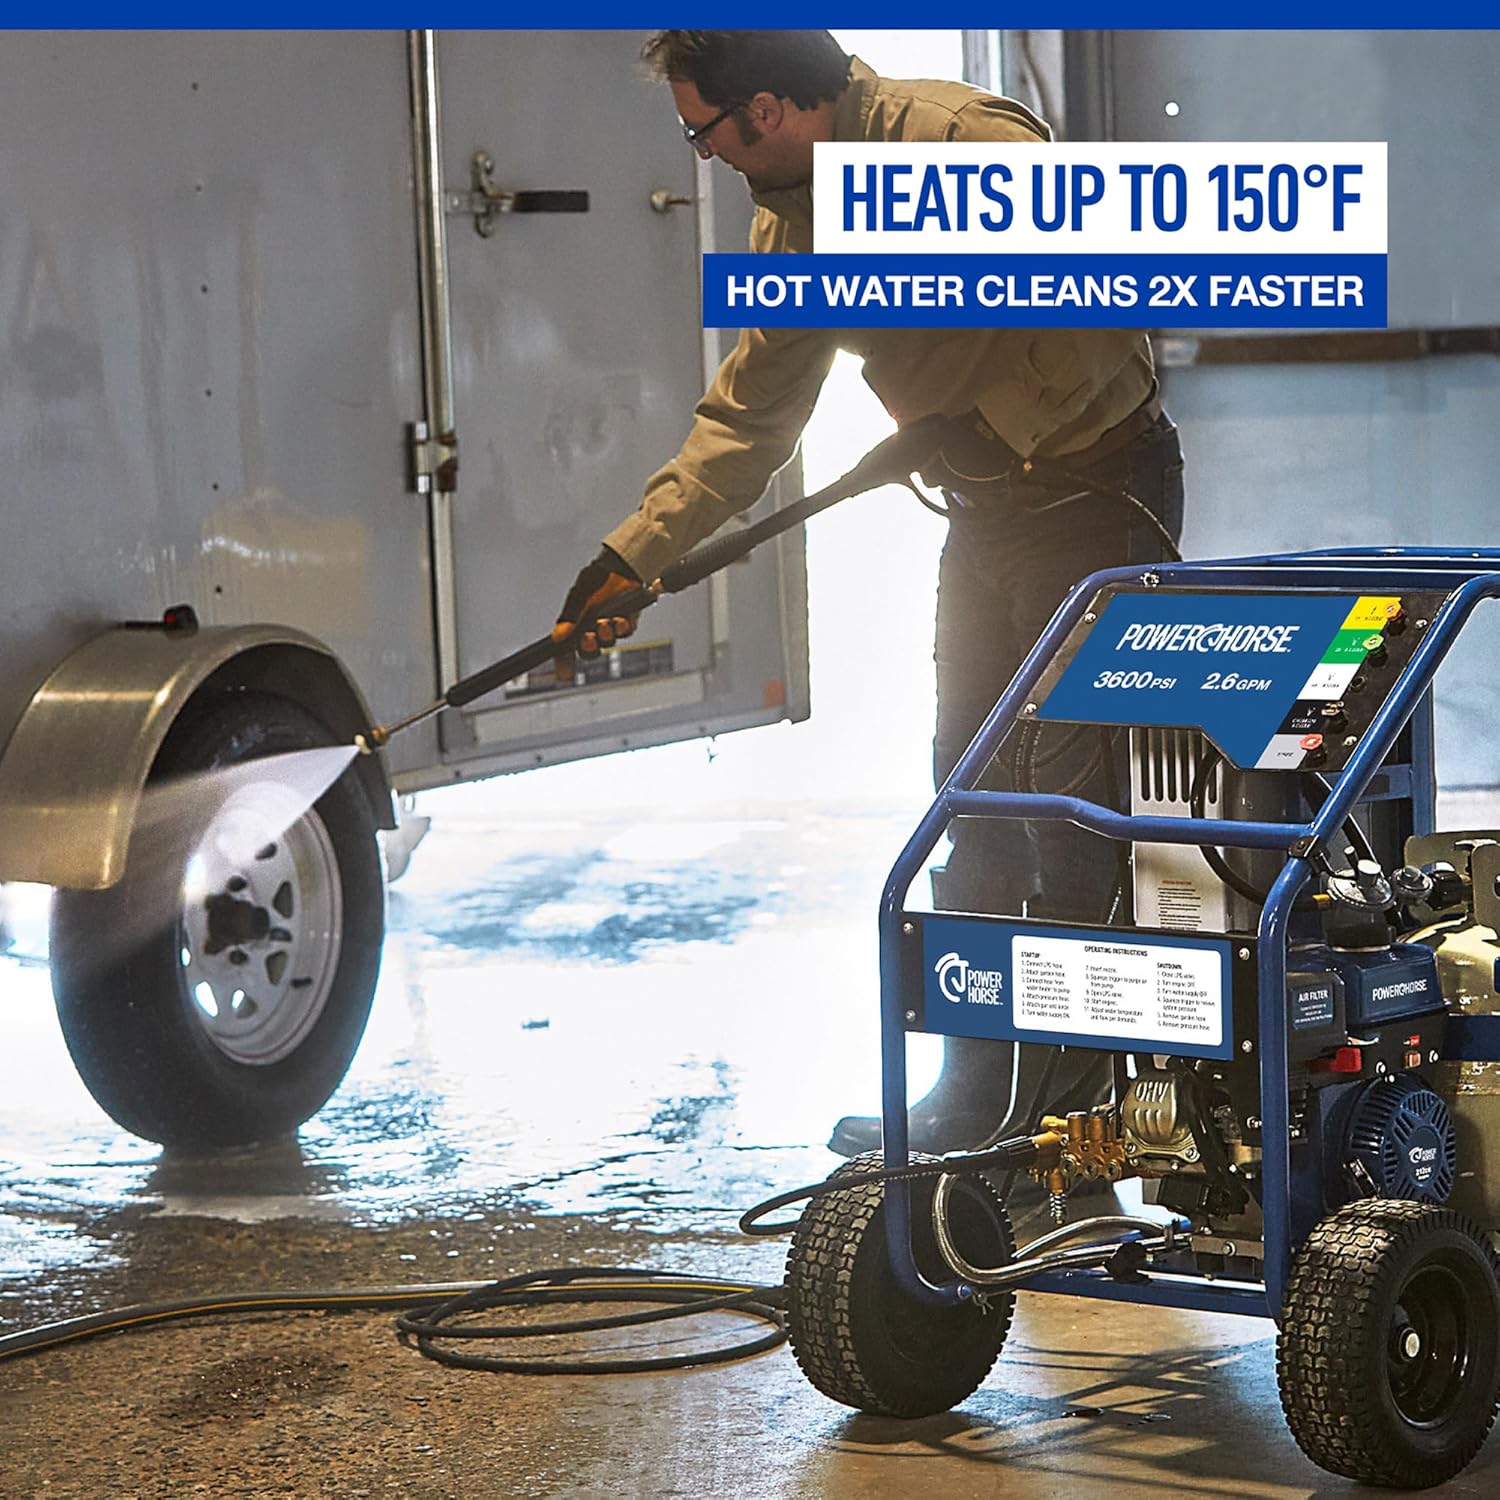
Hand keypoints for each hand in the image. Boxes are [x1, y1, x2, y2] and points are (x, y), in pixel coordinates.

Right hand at [552, 548, 641, 681]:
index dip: (565, 664)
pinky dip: (621, 627)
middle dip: (588, 647)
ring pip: (608, 643)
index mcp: (576, 625)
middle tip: (587, 638)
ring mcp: (610, 627)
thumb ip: (569, 617)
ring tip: (604, 622)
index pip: (567, 650)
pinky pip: (625, 633)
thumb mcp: (578, 596)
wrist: (620, 565)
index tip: (565, 674)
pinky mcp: (628, 622)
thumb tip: (558, 637)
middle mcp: (592, 629)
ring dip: (605, 635)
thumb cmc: (596, 580)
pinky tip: (619, 619)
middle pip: (588, 651)